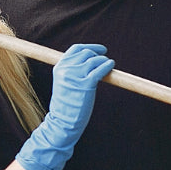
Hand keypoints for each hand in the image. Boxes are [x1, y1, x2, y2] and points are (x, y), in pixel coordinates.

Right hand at [15, 43, 113, 169]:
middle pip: (86, 53)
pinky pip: (100, 69)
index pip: (76, 49)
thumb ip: (72, 71)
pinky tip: (111, 65)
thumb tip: (91, 61)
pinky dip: (107, 65)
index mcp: (59, 67)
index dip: (91, 47)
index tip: (101, 50)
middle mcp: (66, 69)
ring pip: (94, 60)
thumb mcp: (65, 83)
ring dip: (104, 61)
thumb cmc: (67, 105)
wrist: (62, 122)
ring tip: (109, 65)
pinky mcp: (86, 84)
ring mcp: (75, 76)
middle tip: (105, 61)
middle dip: (98, 56)